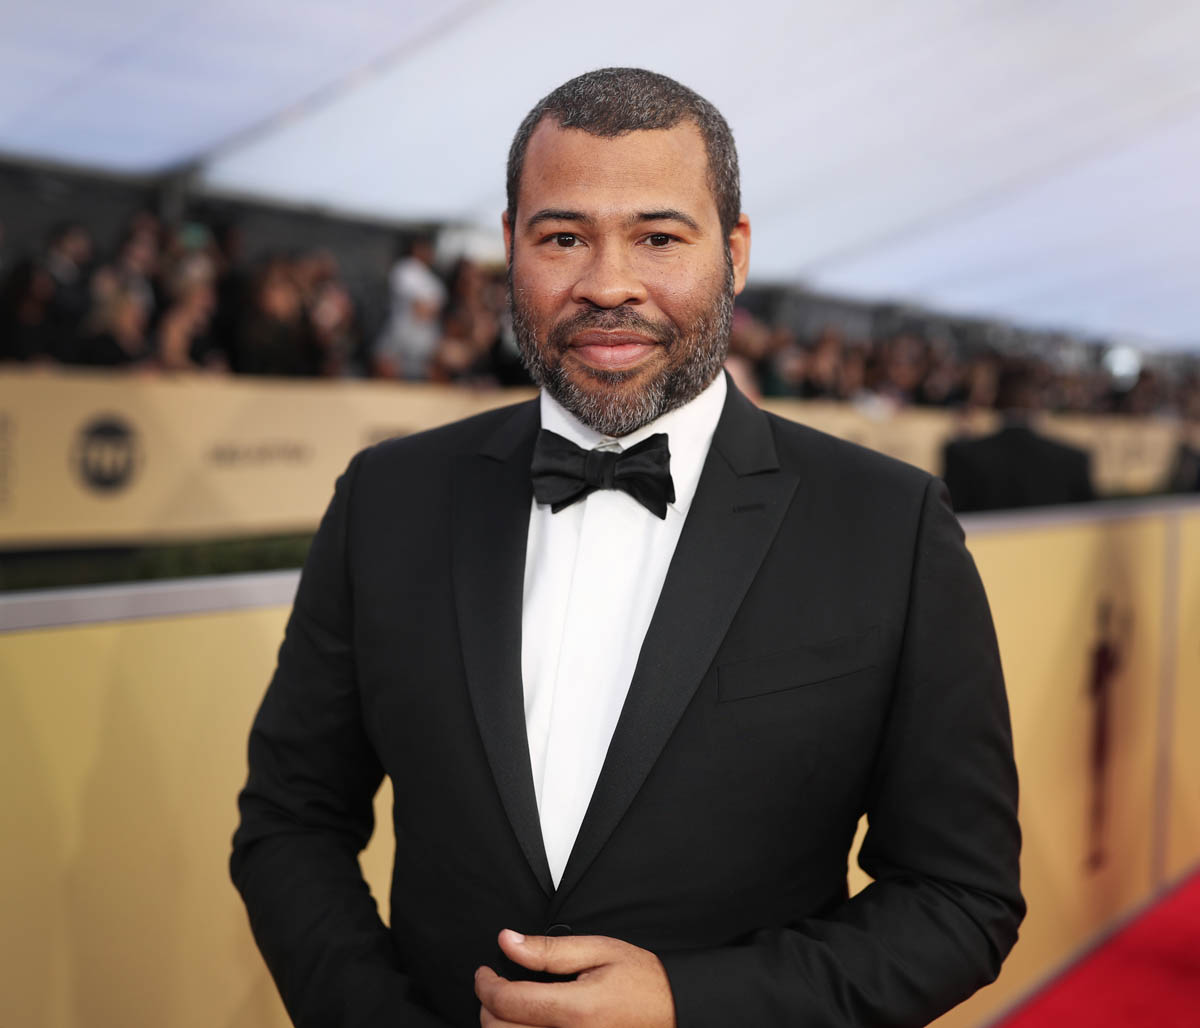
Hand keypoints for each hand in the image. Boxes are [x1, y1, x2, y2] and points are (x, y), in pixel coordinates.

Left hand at [475, 929, 675, 1026]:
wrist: (673, 1010)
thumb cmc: (640, 979)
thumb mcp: (598, 950)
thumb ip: (548, 950)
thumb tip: (508, 942)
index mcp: (576, 1009)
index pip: (509, 1003)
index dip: (486, 985)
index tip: (485, 972)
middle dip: (488, 1006)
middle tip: (494, 986)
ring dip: (500, 1026)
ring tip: (509, 1005)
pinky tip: (526, 1023)